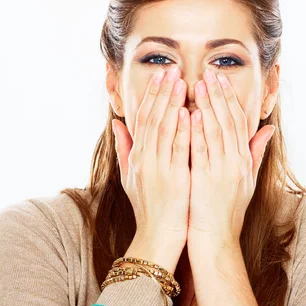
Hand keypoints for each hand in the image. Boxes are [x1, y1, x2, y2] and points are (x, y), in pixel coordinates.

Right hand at [112, 66, 190, 255]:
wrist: (158, 235)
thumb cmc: (148, 207)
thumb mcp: (131, 177)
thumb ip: (125, 148)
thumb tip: (118, 123)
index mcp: (137, 157)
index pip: (142, 119)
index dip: (151, 96)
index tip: (160, 76)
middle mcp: (145, 160)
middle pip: (152, 119)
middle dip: (161, 93)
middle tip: (171, 69)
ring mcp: (158, 169)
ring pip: (163, 130)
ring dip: (172, 104)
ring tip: (181, 82)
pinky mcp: (173, 179)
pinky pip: (177, 150)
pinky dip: (181, 130)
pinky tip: (187, 113)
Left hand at [187, 68, 274, 245]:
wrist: (217, 238)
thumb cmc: (228, 210)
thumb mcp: (247, 180)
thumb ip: (256, 153)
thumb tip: (269, 129)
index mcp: (243, 161)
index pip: (238, 122)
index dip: (229, 98)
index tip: (220, 79)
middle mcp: (236, 163)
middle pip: (228, 121)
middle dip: (219, 95)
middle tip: (209, 72)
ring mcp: (222, 171)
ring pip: (216, 131)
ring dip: (208, 106)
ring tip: (198, 84)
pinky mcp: (206, 180)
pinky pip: (202, 151)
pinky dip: (198, 131)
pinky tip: (191, 114)